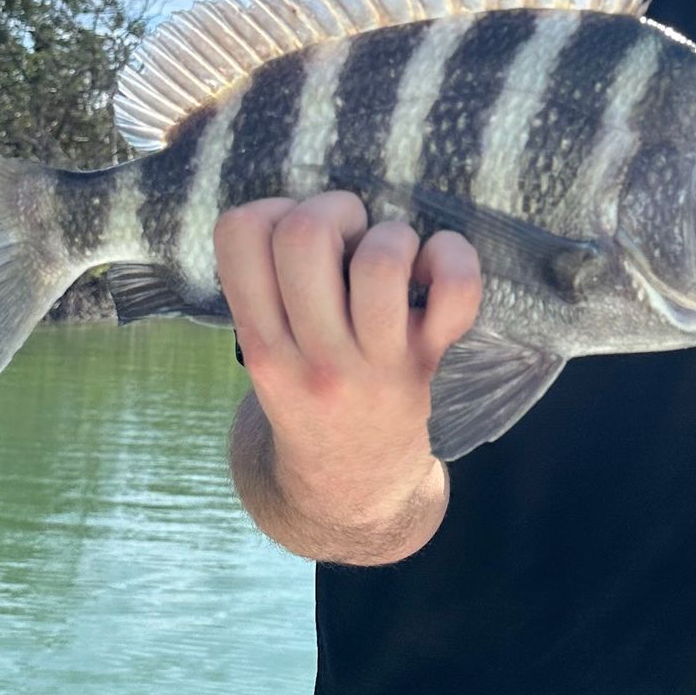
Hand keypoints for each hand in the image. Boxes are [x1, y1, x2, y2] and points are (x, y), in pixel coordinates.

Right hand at [214, 193, 482, 526]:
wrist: (351, 491)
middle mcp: (311, 353)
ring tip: (391, 261)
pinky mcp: (426, 363)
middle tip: (348, 239)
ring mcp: (373, 363)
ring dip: (392, 236)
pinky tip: (436, 268)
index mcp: (259, 343)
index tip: (294, 239)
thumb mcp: (263, 355)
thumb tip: (304, 203)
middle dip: (334, 209)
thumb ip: (267, 289)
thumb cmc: (308, 396)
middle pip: (307, 234)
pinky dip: (454, 258)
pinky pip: (455, 292)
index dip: (272, 211)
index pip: (240, 232)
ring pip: (382, 259)